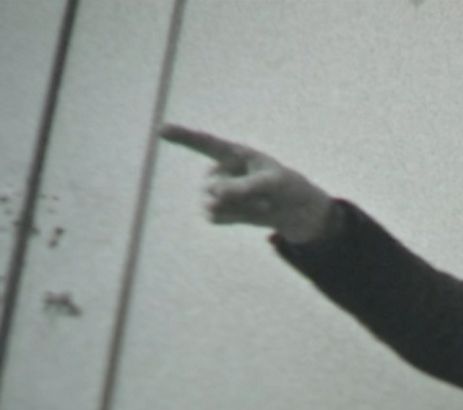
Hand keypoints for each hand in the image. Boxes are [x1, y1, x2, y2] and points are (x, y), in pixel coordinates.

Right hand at [160, 124, 334, 243]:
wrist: (293, 210)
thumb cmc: (286, 187)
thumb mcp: (273, 183)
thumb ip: (245, 186)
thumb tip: (214, 194)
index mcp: (234, 153)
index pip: (204, 143)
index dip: (183, 136)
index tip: (161, 130)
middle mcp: (220, 169)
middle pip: (212, 187)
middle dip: (240, 197)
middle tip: (266, 196)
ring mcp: (215, 190)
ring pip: (213, 205)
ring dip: (240, 210)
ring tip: (260, 204)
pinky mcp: (217, 209)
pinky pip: (215, 217)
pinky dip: (235, 219)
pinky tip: (249, 213)